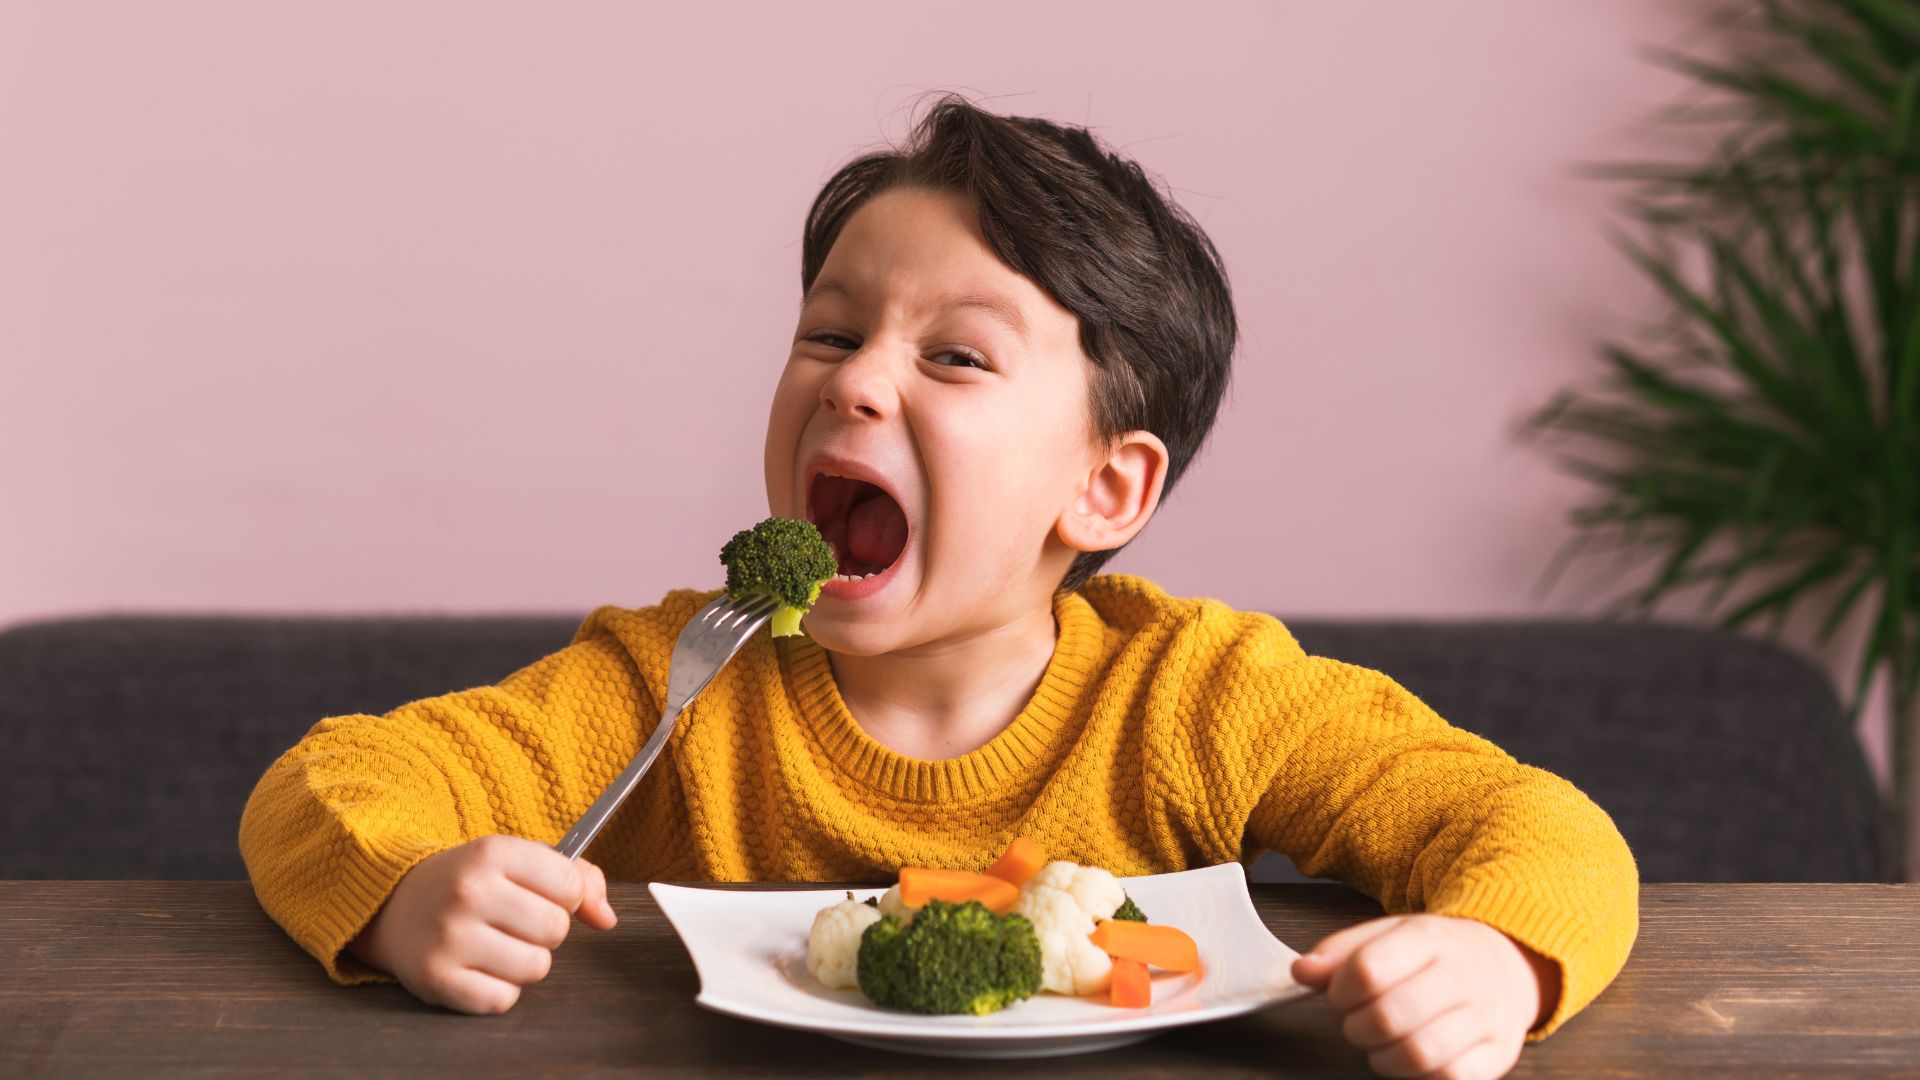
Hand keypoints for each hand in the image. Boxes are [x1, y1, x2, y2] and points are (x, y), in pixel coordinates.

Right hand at [345, 834, 617, 1013]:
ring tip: (497, 944)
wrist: (392, 904)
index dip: (566, 896)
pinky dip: (498, 990)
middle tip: (515, 921)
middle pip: (556, 929)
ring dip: (525, 961)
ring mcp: (449, 938)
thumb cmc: (470, 881)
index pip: (570, 885)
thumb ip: (577, 877)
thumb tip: (607, 918)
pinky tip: (479, 967)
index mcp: (492, 852)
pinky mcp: (436, 980)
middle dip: (546, 929)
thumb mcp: (517, 859)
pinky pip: (503, 1000)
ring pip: (536, 967)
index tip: (543, 894)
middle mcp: (469, 892)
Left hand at [1290, 913, 1557, 1079]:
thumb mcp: (1389, 934)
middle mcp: (1462, 975)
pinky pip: (1451, 1077)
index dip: (1339, 990)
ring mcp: (1485, 1017)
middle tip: (1356, 1023)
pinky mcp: (1497, 1053)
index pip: (1368, 968)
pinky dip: (1420, 1076)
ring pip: (1418, 1053)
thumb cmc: (1438, 954)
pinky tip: (1411, 1060)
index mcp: (1429, 937)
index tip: (1338, 995)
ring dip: (1383, 1058)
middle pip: (1389, 1016)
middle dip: (1357, 1028)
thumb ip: (1341, 951)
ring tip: (1381, 1044)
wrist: (1508, 966)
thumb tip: (1301, 972)